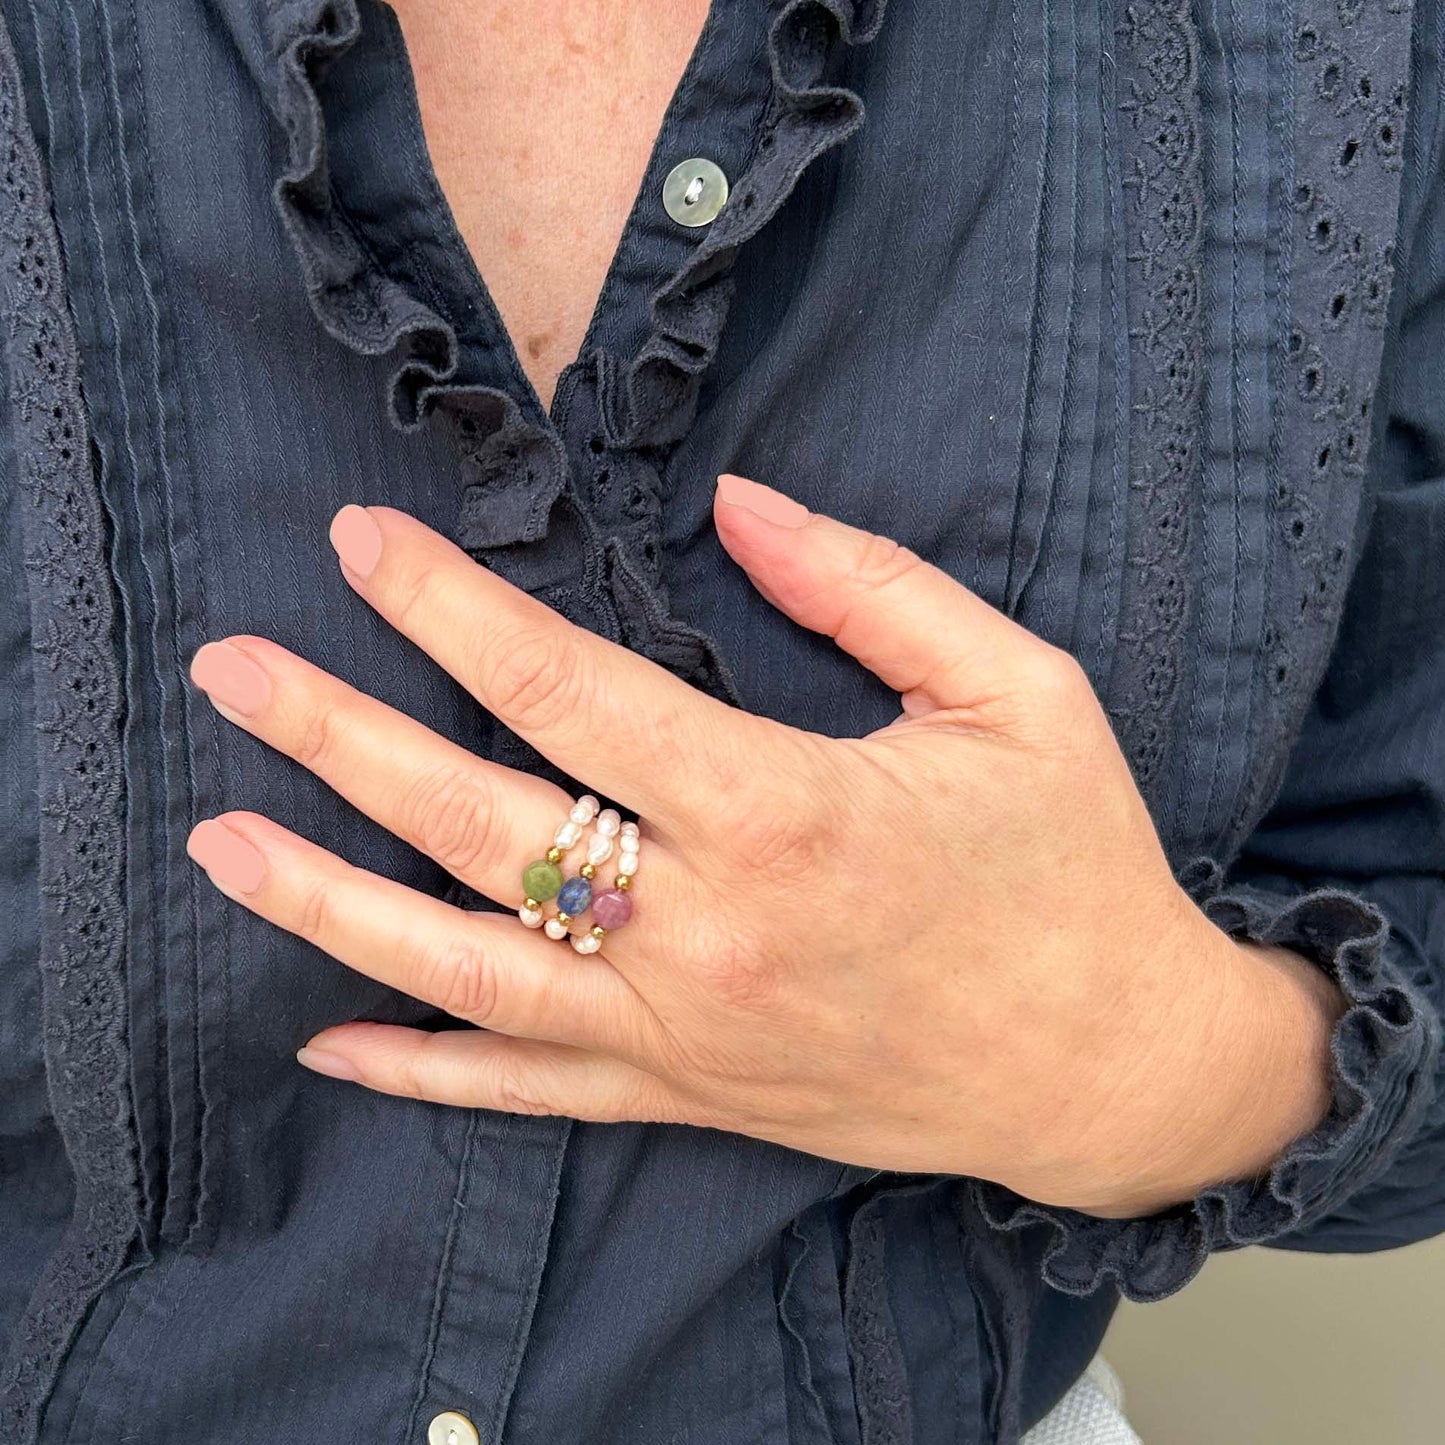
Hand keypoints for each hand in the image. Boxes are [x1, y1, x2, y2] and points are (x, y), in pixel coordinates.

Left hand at [186, 475, 1342, 1215]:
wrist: (1110, 1062)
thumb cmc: (1072, 866)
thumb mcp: (1014, 694)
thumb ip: (871, 587)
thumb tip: (743, 504)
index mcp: (785, 807)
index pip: (567, 689)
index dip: (448, 605)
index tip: (363, 543)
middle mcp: (710, 927)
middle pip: (480, 823)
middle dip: (338, 738)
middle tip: (233, 673)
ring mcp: (688, 1028)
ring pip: (468, 968)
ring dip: (330, 903)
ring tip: (221, 845)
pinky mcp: (694, 1096)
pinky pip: (533, 1090)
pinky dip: (424, 1067)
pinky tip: (332, 1039)